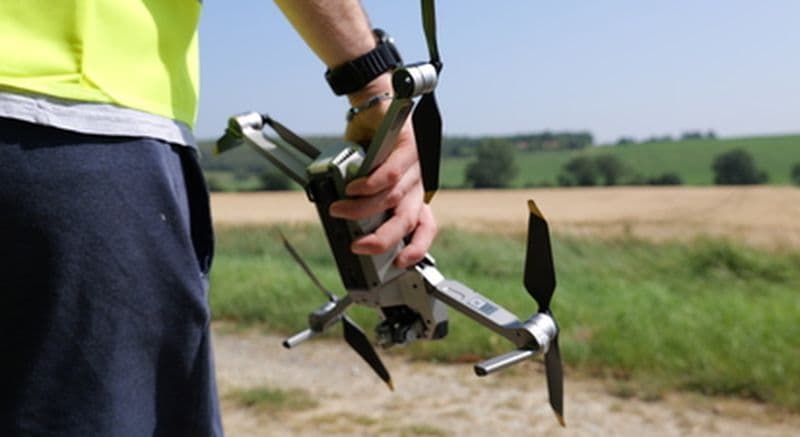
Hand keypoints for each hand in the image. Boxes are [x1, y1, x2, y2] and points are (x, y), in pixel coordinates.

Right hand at [329, 77, 437, 267]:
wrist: (373, 108)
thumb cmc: (367, 145)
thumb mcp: (362, 181)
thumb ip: (359, 201)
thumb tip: (342, 222)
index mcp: (413, 196)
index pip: (424, 228)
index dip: (417, 248)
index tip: (401, 263)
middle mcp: (418, 184)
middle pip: (407, 220)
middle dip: (383, 239)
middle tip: (360, 247)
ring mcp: (416, 166)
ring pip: (393, 198)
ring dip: (362, 208)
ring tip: (339, 209)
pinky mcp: (408, 146)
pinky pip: (390, 172)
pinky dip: (369, 184)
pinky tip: (354, 188)